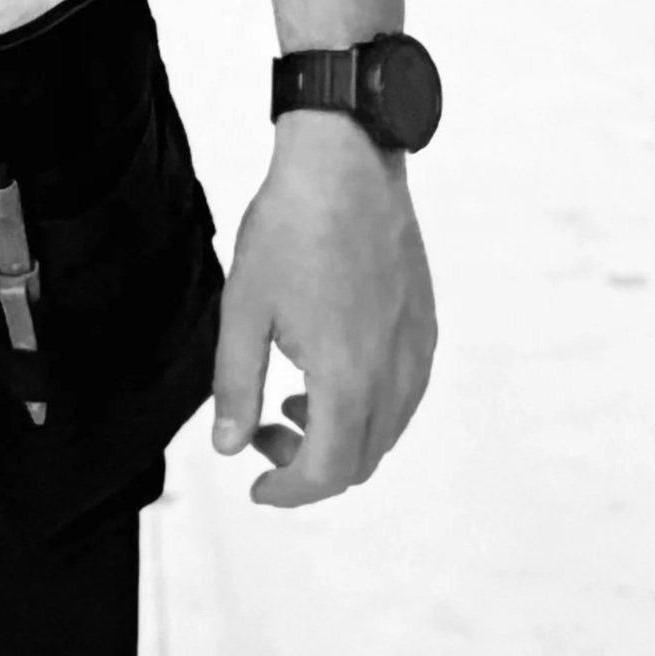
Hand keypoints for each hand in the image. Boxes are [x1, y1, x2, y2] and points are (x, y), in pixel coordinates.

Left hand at [209, 111, 435, 506]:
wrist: (346, 163)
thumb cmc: (290, 227)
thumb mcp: (243, 307)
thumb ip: (235, 385)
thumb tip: (229, 447)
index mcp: (347, 376)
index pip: (328, 473)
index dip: (289, 492)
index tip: (257, 486)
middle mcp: (394, 372)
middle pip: (361, 461)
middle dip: (309, 465)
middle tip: (263, 431)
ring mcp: (416, 349)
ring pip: (387, 431)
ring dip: (342, 437)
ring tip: (293, 402)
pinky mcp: (425, 324)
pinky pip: (406, 394)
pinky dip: (370, 407)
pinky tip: (331, 372)